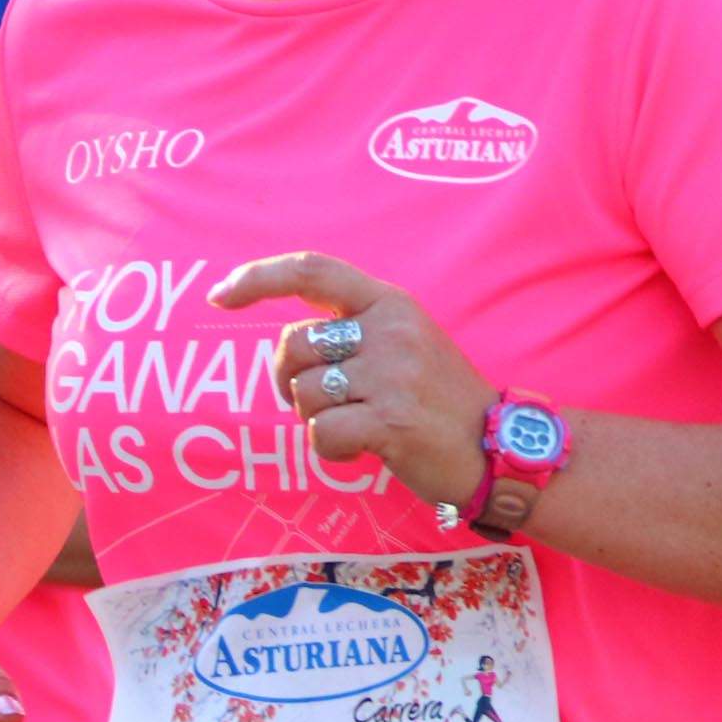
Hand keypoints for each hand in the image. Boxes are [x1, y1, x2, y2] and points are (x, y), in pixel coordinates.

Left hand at [215, 254, 496, 515]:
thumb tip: (287, 346)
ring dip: (317, 419)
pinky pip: (321, 433)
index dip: (258, 278)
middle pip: (293, 344)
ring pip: (303, 393)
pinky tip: (363, 451)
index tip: (221, 294)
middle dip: (289, 381)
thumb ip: (357, 331)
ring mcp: (392, 374)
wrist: (501, 446)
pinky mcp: (391, 420)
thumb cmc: (442, 401)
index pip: (312, 270)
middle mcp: (390, 330)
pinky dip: (331, 451)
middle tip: (321, 403)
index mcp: (391, 303)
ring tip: (358, 427)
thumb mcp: (409, 343)